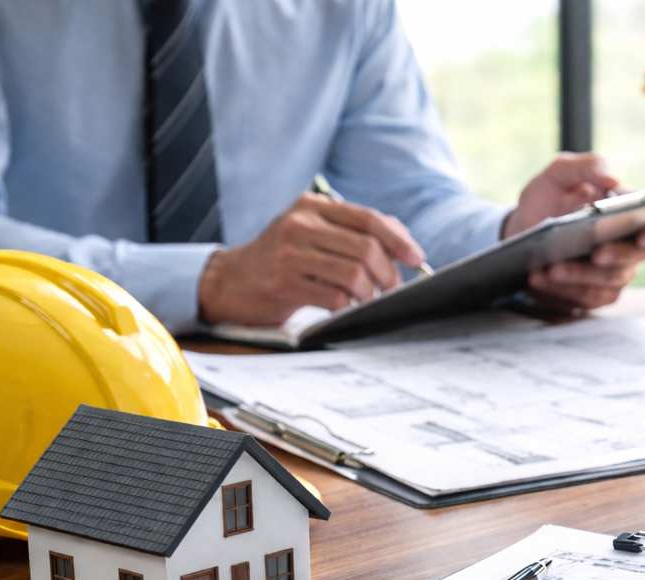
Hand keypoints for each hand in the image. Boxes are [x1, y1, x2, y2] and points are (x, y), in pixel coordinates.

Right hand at [198, 193, 424, 325]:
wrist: (228, 282)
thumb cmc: (279, 259)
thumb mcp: (309, 232)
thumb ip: (349, 231)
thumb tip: (402, 242)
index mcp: (312, 206)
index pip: (368, 218)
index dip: (398, 240)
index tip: (416, 258)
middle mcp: (300, 223)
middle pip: (366, 248)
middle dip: (388, 274)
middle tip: (391, 289)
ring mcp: (289, 253)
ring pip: (353, 274)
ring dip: (369, 293)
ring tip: (367, 300)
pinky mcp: (283, 284)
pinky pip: (333, 297)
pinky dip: (348, 307)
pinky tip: (345, 308)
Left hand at [503, 153, 644, 310]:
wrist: (523, 228)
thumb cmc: (549, 198)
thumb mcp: (560, 173)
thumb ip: (587, 166)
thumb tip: (612, 178)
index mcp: (630, 214)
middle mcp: (628, 246)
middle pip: (635, 257)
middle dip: (615, 255)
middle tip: (595, 253)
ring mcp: (613, 273)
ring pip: (608, 281)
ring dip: (580, 275)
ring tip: (552, 268)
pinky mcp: (593, 294)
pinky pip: (585, 298)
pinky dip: (561, 290)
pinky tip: (539, 278)